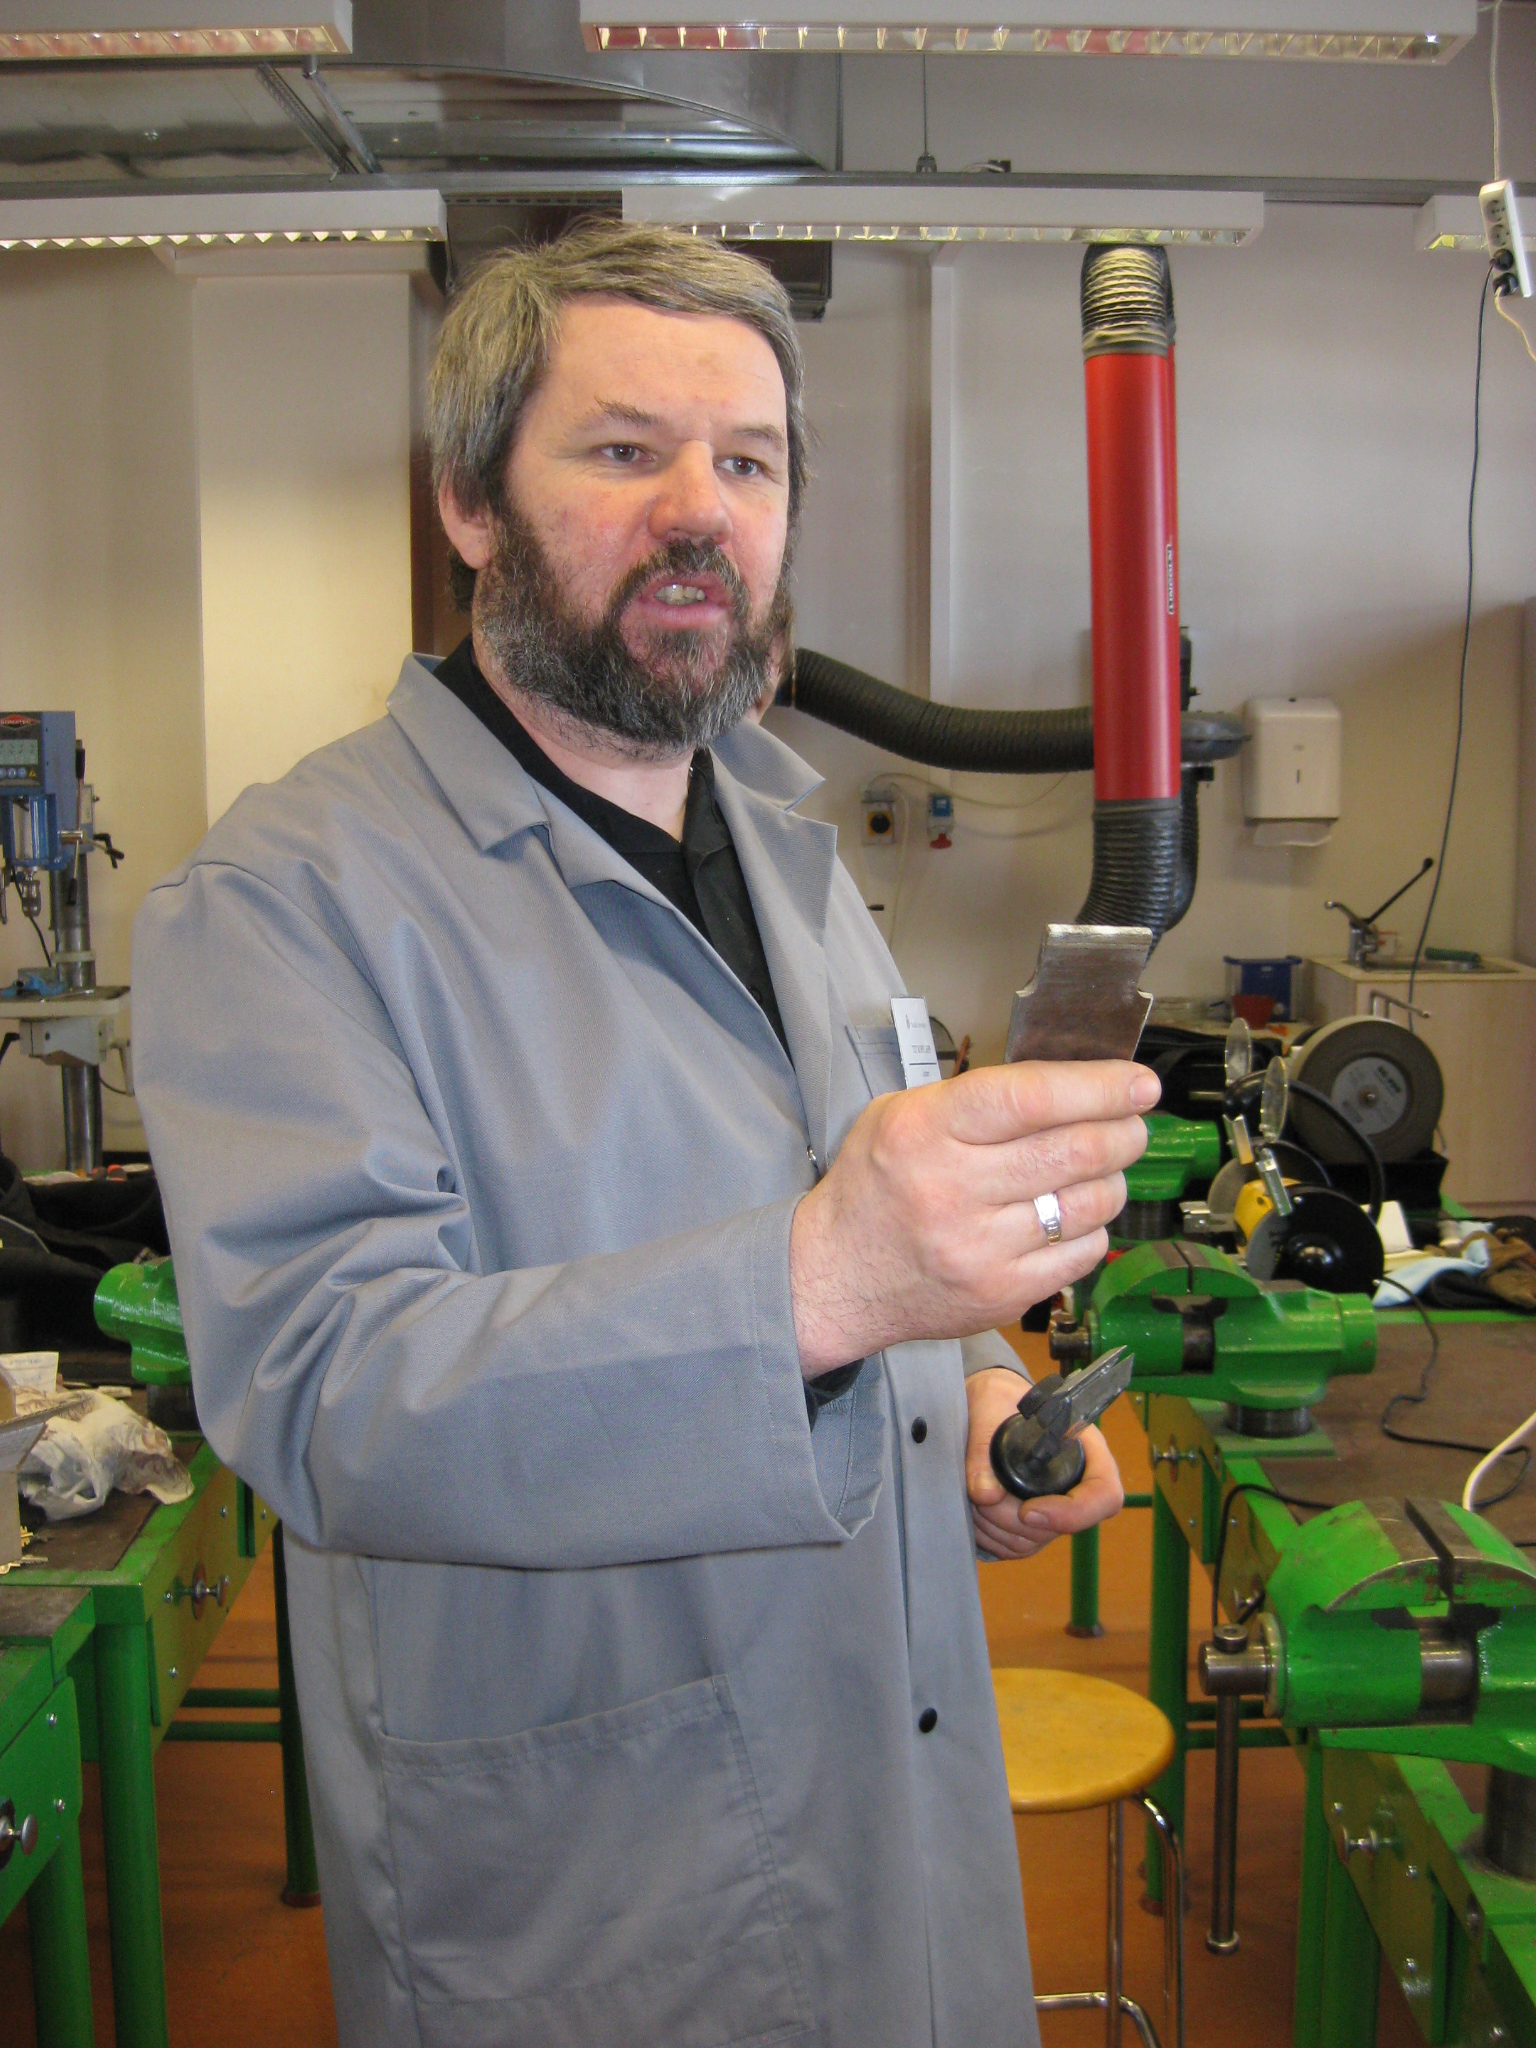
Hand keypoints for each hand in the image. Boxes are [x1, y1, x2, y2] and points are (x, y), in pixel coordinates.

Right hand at [789, 1059, 1158, 1375]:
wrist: (837, 1277)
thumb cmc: (875, 1185)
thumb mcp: (898, 1115)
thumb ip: (977, 1097)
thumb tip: (1071, 1084)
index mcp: (925, 1131)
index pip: (1031, 1098)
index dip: (1099, 1086)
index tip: (1139, 1082)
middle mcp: (954, 1190)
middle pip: (1075, 1150)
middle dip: (1124, 1130)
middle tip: (1133, 1122)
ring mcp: (981, 1249)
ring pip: (1089, 1203)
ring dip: (1113, 1178)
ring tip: (1103, 1167)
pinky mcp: (1003, 1294)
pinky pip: (1082, 1253)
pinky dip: (1092, 1227)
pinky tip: (1074, 1215)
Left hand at [964, 1367, 1124, 1559]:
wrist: (986, 1405)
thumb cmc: (998, 1395)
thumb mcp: (989, 1403)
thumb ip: (983, 1443)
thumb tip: (985, 1494)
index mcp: (1086, 1448)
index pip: (1104, 1495)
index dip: (1072, 1513)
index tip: (1027, 1511)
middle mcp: (1077, 1483)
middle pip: (1061, 1527)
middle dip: (1011, 1519)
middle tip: (979, 1497)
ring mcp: (1055, 1507)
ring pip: (1032, 1541)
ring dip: (994, 1528)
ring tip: (971, 1498)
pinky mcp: (1031, 1524)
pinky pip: (1013, 1547)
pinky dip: (988, 1537)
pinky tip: (972, 1511)